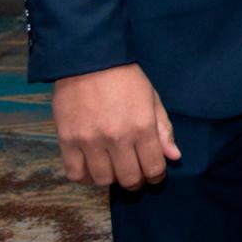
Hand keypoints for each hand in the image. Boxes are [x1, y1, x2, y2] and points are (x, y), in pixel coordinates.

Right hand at [51, 63, 180, 189]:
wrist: (89, 60)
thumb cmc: (125, 78)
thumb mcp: (152, 99)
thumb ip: (164, 129)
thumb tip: (174, 157)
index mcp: (142, 127)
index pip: (153, 168)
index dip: (156, 176)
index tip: (153, 175)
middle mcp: (117, 138)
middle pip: (128, 179)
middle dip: (135, 181)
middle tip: (134, 174)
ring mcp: (90, 141)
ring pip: (102, 180)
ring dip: (110, 179)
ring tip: (113, 169)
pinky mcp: (67, 141)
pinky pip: (75, 173)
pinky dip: (85, 177)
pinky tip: (92, 168)